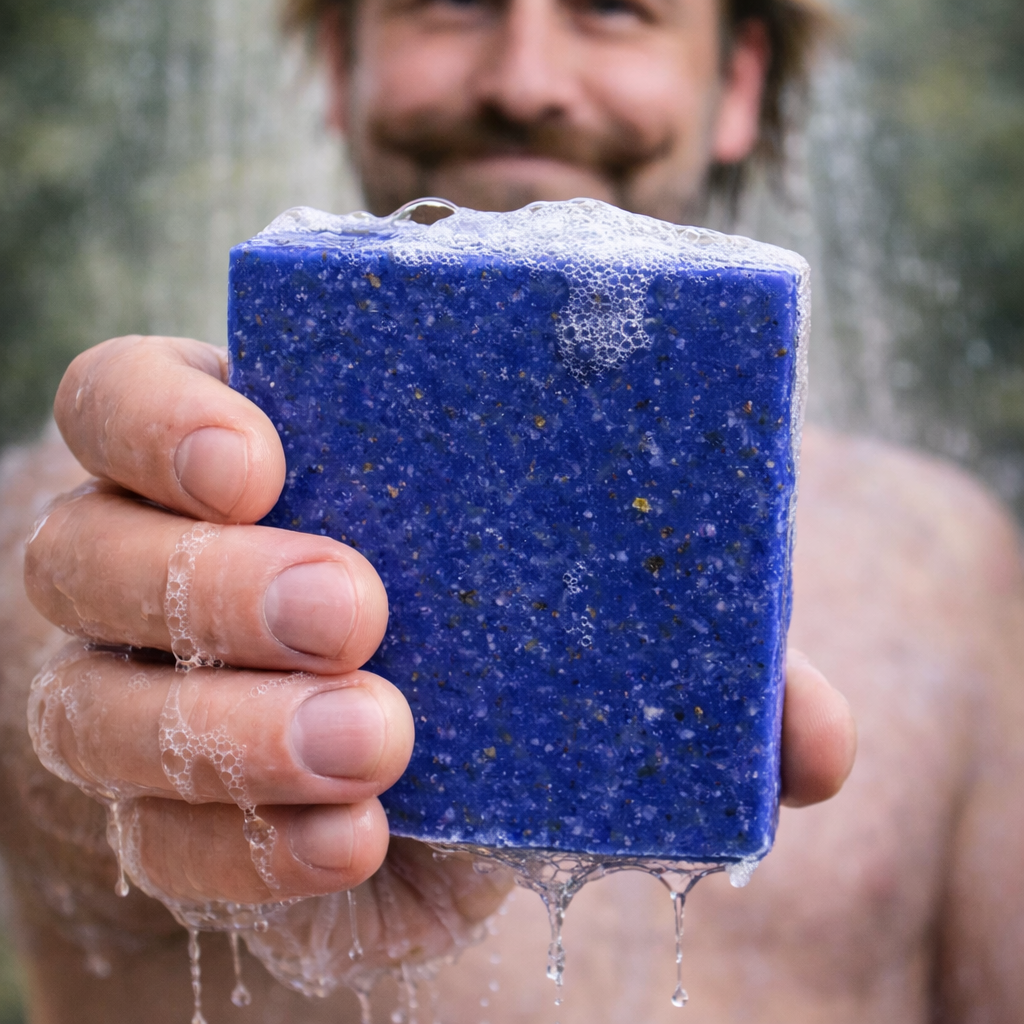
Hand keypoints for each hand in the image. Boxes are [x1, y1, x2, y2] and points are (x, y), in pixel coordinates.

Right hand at [23, 335, 854, 949]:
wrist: (360, 759)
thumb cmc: (459, 630)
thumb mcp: (541, 590)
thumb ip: (668, 640)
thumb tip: (813, 738)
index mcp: (223, 459)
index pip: (120, 396)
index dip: (162, 419)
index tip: (261, 457)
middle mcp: (138, 565)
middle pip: (88, 552)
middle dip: (218, 585)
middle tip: (356, 611)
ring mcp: (123, 694)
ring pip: (95, 705)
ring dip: (230, 731)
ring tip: (377, 746)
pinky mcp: (153, 820)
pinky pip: (159, 840)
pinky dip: (252, 848)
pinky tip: (355, 843)